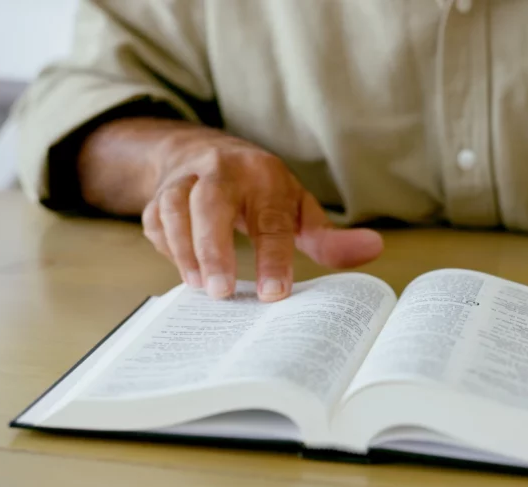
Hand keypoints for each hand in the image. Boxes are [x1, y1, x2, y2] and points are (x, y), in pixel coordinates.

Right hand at [140, 127, 382, 299]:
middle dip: (214, 249)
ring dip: (184, 250)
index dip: (273, 258)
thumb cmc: (259, 190)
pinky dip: (164, 247)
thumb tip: (373, 249)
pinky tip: (185, 273)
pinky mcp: (157, 194)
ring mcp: (185, 180)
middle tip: (222, 294)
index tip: (274, 294)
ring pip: (174, 208)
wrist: (201, 150)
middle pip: (211, 204)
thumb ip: (328, 236)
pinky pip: (153, 220)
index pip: (270, 219)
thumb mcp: (297, 207)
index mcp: (265, 177)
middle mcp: (222, 171)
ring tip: (200, 289)